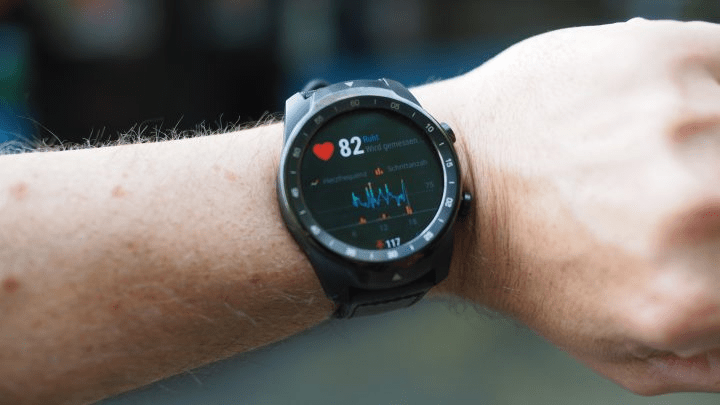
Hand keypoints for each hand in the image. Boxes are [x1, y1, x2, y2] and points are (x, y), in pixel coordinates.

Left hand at [449, 19, 719, 393]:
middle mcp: (698, 207)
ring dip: (706, 146)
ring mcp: (682, 124)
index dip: (718, 253)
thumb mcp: (625, 355)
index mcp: (693, 295)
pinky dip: (704, 87)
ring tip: (648, 158)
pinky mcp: (661, 56)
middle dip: (710, 204)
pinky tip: (654, 114)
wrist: (460, 184)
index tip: (697, 243)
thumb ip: (718, 362)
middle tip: (662, 201)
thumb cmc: (534, 269)